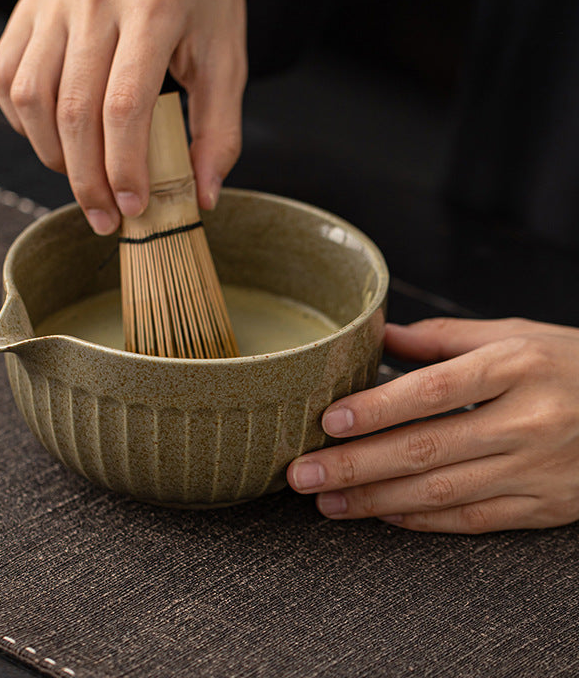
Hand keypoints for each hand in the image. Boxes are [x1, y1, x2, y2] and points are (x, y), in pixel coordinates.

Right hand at [0, 0, 247, 234]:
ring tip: (84, 177)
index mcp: (152, 8)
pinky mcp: (28, 7)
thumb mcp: (228, 60)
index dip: (123, 170)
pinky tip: (56, 137)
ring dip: (54, 155)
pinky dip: (23, 122)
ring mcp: (54, 0)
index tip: (132, 209)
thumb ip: (219, 132)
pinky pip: (7, 79)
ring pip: (31, 98)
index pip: (123, 107)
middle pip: (73, 111)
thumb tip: (201, 196)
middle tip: (103, 218)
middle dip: (86, 180)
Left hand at [287, 317, 578, 532]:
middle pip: (428, 448)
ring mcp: (539, 470)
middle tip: (302, 473)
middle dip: (356, 465)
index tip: (329, 421)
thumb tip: (381, 335)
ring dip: (376, 500)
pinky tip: (381, 514)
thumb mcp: (514, 334)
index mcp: (517, 366)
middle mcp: (529, 420)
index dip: (378, 408)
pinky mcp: (546, 507)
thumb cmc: (570, 363)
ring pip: (443, 492)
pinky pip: (475, 520)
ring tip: (326, 501)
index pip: (434, 390)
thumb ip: (445, 339)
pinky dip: (422, 520)